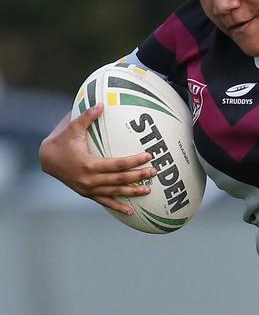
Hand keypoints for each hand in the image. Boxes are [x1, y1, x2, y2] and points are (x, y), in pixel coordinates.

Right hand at [39, 104, 157, 214]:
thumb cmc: (62, 142)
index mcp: (90, 164)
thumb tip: (102, 103)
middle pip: (120, 179)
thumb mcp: (73, 128)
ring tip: (148, 190)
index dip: (134, 161)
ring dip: (133, 192)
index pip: (118, 164)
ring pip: (115, 192)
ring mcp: (89, 189)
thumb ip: (88, 116)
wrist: (47, 160)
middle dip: (139, 176)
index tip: (148, 156)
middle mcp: (90, 179)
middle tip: (154, 172)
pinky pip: (105, 202)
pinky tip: (130, 211)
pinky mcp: (88, 194)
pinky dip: (118, 207)